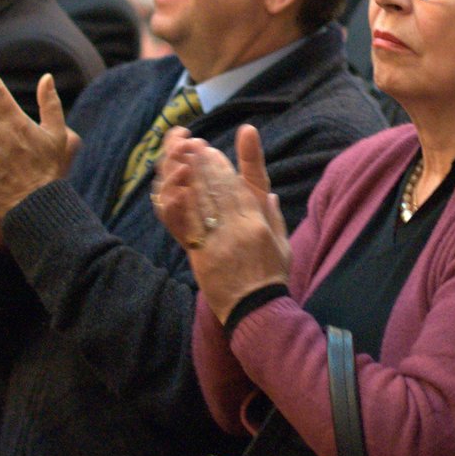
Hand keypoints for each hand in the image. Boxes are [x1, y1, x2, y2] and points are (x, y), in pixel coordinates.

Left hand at [158, 135, 290, 322]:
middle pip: (215, 188)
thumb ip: (275, 218)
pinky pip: (186, 227)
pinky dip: (177, 207)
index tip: (210, 150)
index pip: (237, 186)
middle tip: (189, 145)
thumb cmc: (271, 278)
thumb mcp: (283, 245)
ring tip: (178, 158)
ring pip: (199, 202)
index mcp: (258, 223)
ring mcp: (217, 241)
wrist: (256, 310)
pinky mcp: (201, 255)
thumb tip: (270, 195)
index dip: (221, 166)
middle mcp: (237, 227)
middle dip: (201, 164)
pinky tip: (171, 191)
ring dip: (187, 177)